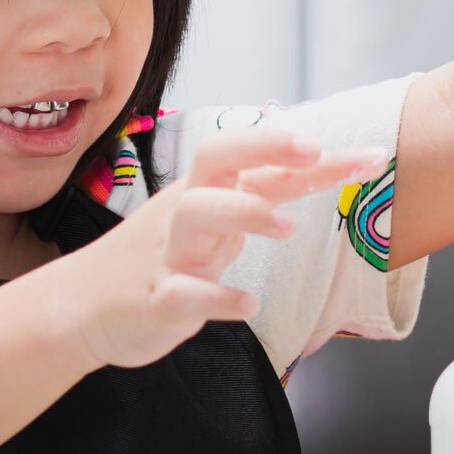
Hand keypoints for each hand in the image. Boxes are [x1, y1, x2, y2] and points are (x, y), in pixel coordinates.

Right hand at [64, 127, 387, 370]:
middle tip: (313, 151)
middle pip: (218, 157)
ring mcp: (168, 253)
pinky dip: (216, 297)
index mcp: (206, 191)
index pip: (261, 158)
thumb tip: (313, 165)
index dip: (316, 155)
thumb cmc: (160, 258)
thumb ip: (257, 195)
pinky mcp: (154, 298)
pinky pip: (183, 293)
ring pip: (197, 215)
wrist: (81, 306)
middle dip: (265, 148)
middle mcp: (186, 211)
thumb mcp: (210, 222)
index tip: (373, 156)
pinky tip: (248, 303)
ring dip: (243, 214)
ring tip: (287, 228)